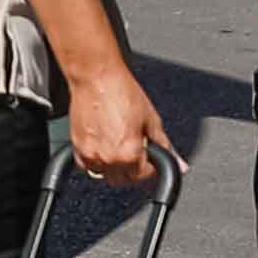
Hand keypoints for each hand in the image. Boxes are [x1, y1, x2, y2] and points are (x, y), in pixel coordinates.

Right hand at [62, 64, 169, 191]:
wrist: (96, 78)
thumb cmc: (121, 92)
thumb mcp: (151, 119)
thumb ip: (165, 145)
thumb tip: (179, 163)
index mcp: (130, 153)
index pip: (144, 176)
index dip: (150, 167)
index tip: (150, 157)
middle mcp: (109, 158)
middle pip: (124, 179)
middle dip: (132, 170)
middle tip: (135, 152)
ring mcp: (91, 154)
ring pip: (104, 175)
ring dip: (113, 167)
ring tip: (118, 146)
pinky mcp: (77, 147)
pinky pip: (86, 166)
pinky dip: (95, 161)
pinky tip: (103, 144)